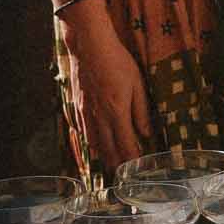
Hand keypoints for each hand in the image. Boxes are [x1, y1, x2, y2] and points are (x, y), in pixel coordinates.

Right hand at [62, 9, 152, 170]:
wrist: (90, 47)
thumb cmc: (118, 62)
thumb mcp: (137, 83)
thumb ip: (141, 110)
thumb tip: (145, 133)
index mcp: (117, 112)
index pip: (125, 143)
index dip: (131, 158)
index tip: (137, 168)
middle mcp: (99, 118)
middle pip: (108, 148)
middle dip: (116, 162)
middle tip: (122, 175)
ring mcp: (86, 113)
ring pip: (94, 143)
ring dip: (103, 156)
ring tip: (109, 166)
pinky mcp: (77, 107)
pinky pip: (82, 133)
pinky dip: (89, 144)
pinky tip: (92, 148)